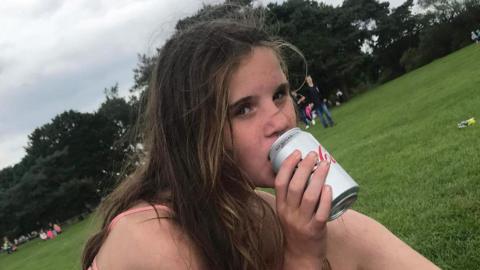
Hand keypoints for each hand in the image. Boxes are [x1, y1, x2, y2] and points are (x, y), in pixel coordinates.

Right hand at [274, 150, 331, 268]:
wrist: (301, 255)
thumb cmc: (296, 228)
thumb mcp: (287, 212)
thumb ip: (292, 196)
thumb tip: (304, 169)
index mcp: (280, 207)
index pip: (280, 182)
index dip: (288, 165)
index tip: (297, 153)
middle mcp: (289, 213)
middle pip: (295, 186)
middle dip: (304, 167)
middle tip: (313, 155)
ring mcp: (302, 222)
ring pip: (310, 196)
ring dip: (318, 178)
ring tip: (324, 164)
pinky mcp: (315, 229)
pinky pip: (321, 212)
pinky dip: (326, 198)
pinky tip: (329, 187)